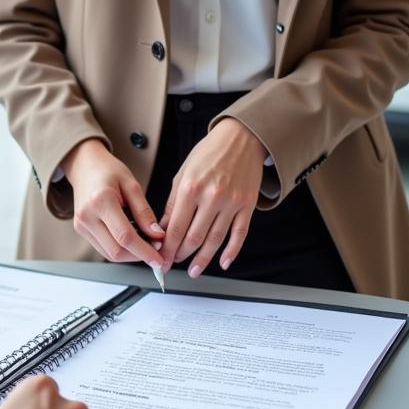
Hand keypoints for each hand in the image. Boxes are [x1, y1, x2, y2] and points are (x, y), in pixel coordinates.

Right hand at [62, 138, 166, 269]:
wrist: (84, 165)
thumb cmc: (108, 170)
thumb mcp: (132, 185)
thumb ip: (144, 212)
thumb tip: (157, 236)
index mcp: (101, 201)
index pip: (125, 237)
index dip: (145, 251)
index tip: (159, 258)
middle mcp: (87, 216)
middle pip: (116, 251)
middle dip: (139, 256)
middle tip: (156, 250)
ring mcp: (81, 225)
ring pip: (109, 253)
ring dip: (130, 254)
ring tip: (145, 243)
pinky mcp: (81, 229)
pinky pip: (103, 248)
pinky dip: (120, 248)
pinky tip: (131, 239)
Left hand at [160, 117, 266, 277]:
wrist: (241, 138)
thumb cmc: (209, 153)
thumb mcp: (183, 173)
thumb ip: (174, 203)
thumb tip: (164, 228)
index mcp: (191, 188)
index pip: (175, 227)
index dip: (167, 248)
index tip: (160, 258)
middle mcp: (211, 197)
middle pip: (194, 237)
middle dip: (180, 255)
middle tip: (173, 264)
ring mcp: (231, 203)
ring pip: (215, 240)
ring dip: (203, 259)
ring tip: (194, 270)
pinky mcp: (247, 206)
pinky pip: (239, 234)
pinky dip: (232, 251)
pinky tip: (223, 262)